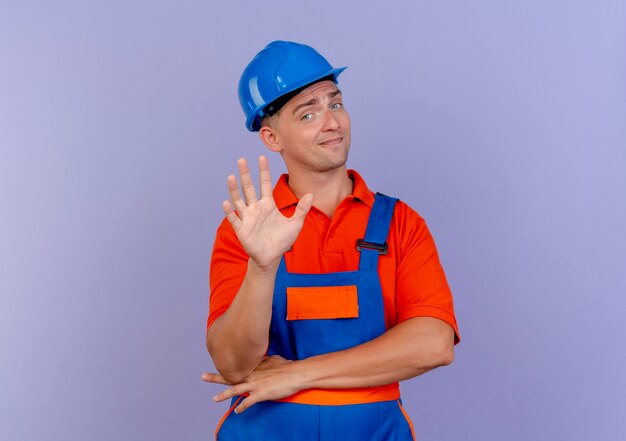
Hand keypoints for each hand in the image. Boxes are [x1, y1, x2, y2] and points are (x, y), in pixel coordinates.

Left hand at [201, 355, 304, 413]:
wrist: (295, 373)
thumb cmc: (286, 366)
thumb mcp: (273, 359)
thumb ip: (264, 361)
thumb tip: (263, 359)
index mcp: (254, 366)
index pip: (237, 368)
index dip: (226, 368)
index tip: (217, 366)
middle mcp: (252, 375)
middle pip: (230, 377)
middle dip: (215, 377)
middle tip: (203, 376)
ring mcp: (255, 384)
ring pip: (235, 390)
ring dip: (223, 395)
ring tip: (214, 399)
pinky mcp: (261, 394)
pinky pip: (248, 403)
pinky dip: (241, 407)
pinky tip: (236, 411)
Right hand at [223, 156, 312, 270]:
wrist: (272, 257)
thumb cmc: (282, 240)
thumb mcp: (295, 224)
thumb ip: (302, 209)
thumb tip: (311, 194)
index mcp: (268, 205)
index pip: (265, 184)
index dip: (263, 171)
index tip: (261, 157)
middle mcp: (256, 208)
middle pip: (249, 188)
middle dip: (245, 174)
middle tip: (242, 160)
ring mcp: (247, 217)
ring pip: (239, 200)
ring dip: (234, 189)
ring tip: (231, 177)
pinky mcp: (242, 229)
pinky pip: (234, 218)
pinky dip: (230, 211)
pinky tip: (226, 203)